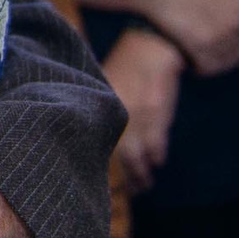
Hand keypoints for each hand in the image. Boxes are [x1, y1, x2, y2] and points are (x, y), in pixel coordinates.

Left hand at [102, 26, 183, 191]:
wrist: (150, 47)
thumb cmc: (123, 64)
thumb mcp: (102, 84)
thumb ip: (93, 106)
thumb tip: (81, 130)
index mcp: (96, 106)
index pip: (91, 141)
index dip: (94, 162)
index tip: (94, 177)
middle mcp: (112, 114)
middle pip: (114, 156)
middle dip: (122, 177)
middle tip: (127, 190)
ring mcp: (135, 116)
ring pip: (136, 156)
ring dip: (140, 174)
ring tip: (142, 185)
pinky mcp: (156, 115)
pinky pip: (156, 146)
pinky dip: (156, 157)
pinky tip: (155, 162)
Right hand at [144, 0, 238, 74]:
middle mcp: (238, 22)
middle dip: (228, 60)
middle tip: (211, 60)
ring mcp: (221, 34)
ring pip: (224, 63)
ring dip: (212, 64)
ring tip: (196, 58)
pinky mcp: (203, 45)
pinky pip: (207, 67)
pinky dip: (199, 68)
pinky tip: (189, 62)